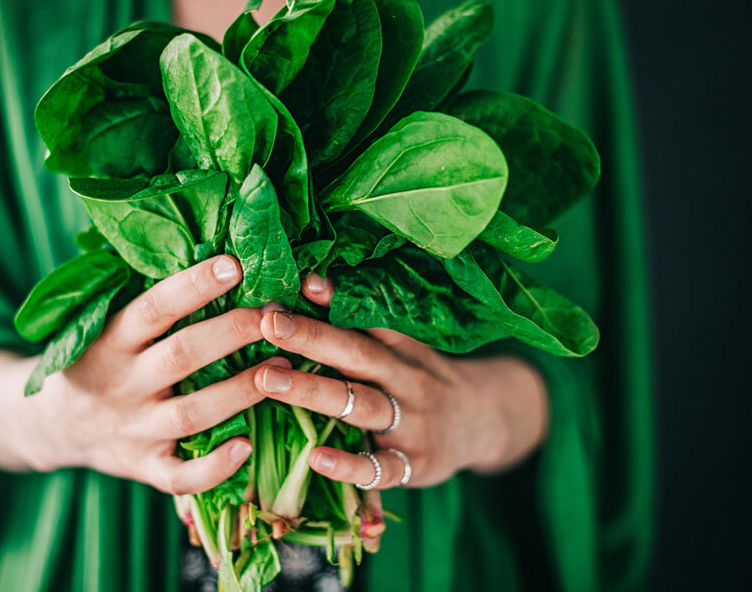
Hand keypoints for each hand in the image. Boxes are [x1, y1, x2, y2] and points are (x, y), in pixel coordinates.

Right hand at [0, 255, 282, 495]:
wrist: (51, 425)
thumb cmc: (99, 360)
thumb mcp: (108, 325)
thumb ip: (153, 302)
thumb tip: (214, 241)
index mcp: (111, 340)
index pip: (154, 307)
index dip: (194, 285)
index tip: (235, 263)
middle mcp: (122, 384)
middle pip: (182, 355)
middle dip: (234, 332)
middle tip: (278, 314)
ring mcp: (133, 429)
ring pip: (192, 414)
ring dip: (242, 391)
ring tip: (285, 369)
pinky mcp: (143, 468)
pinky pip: (180, 477)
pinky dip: (215, 466)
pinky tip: (248, 445)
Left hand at [252, 273, 549, 489]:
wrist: (484, 424)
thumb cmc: (422, 380)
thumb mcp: (402, 349)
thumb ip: (359, 325)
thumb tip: (307, 282)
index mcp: (402, 348)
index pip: (367, 320)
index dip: (334, 301)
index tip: (299, 283)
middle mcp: (407, 381)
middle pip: (358, 355)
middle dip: (312, 337)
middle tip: (268, 323)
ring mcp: (412, 424)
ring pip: (361, 405)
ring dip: (313, 391)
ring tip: (267, 379)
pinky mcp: (414, 466)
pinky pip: (380, 468)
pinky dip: (349, 465)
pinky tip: (316, 459)